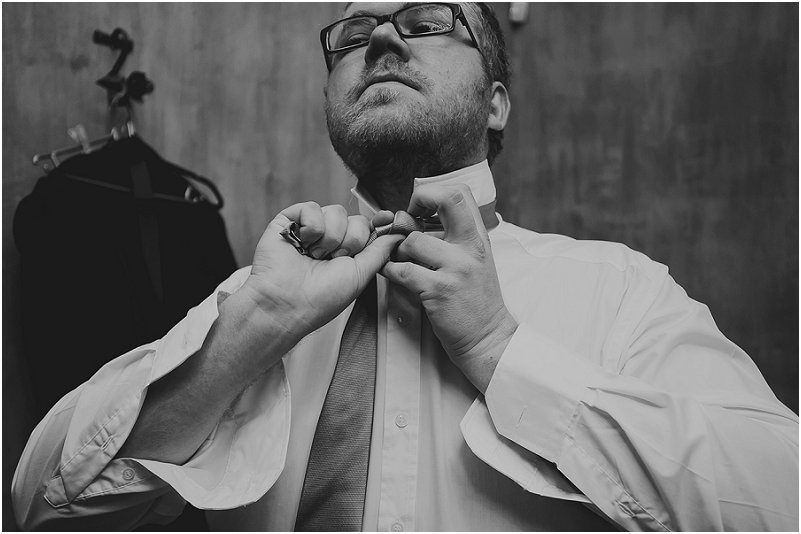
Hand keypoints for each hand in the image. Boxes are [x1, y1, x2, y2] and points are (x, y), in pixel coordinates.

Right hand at [241, 202, 403, 346]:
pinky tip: (301, 245)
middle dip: (350, 242)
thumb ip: (380, 251)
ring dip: (329, 238)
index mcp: (346, 254)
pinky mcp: (289, 220)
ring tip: (313, 257)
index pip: (368, 229)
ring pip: (336, 212)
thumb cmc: (321, 298)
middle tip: (333, 260)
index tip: (388, 220)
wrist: (287, 303)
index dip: (379, 224)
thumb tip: (398, 233)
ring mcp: (309, 229)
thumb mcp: (361, 275)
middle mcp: (329, 240)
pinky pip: (312, 207)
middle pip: (356, 219)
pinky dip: (311, 228)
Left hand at [381, 185, 517, 392]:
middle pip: (447, 200)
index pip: (459, 194)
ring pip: (413, 240)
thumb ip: (452, 239)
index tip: (419, 210)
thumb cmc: (475, 301)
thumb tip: (414, 219)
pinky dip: (390, 271)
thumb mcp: (474, 262)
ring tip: (398, 260)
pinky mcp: (439, 290)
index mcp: (478, 238)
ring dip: (397, 250)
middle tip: (405, 221)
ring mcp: (456, 268)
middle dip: (418, 202)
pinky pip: (403, 270)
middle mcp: (471, 247)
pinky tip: (392, 275)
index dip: (433, 193)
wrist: (488, 338)